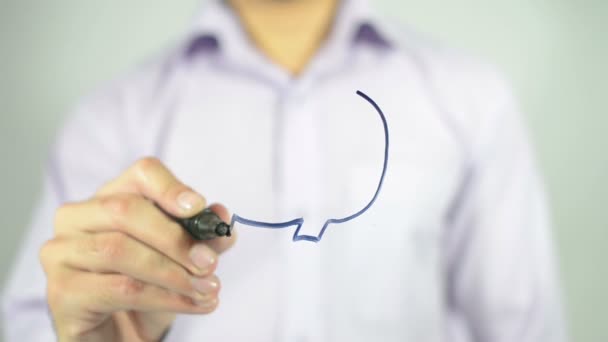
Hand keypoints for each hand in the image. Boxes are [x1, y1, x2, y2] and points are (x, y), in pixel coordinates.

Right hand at [40, 157, 235, 341]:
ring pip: (120, 251)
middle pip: (125, 210)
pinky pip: (118, 288)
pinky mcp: (61, 291)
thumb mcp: (181, 260)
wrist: (118, 334)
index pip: (140, 174)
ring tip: (207, 289)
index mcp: (110, 198)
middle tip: (209, 264)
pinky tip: (190, 304)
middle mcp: (77, 218)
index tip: (198, 206)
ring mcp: (62, 253)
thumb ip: (201, 236)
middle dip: (175, 239)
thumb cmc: (147, 288)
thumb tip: (221, 216)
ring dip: (173, 272)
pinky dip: (163, 297)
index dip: (170, 187)